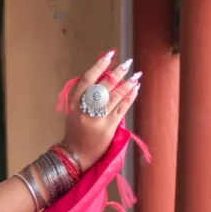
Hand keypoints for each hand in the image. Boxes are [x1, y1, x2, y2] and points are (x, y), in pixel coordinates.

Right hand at [62, 52, 139, 171]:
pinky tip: (135, 89)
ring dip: (128, 83)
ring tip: (136, 75)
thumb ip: (84, 96)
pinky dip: (129, 97)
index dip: (98, 66)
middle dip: (117, 73)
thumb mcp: (73, 112)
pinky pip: (121, 108)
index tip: (110, 55)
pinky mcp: (108, 128)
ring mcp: (96, 120)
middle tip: (127, 64)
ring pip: (114, 96)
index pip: (86, 80)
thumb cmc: (76, 132)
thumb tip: (103, 76)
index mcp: (73, 104)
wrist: (75, 156)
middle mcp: (84, 111)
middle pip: (103, 86)